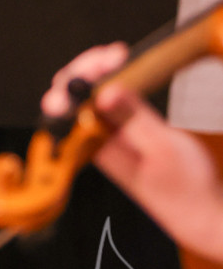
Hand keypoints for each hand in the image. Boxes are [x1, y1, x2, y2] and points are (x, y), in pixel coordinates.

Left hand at [43, 43, 222, 259]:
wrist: (202, 214)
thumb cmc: (187, 189)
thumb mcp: (164, 148)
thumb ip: (133, 117)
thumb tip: (104, 90)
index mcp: (95, 149)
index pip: (66, 107)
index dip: (80, 77)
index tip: (106, 62)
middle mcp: (94, 141)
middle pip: (72, 95)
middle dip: (89, 68)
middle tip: (116, 54)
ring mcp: (106, 136)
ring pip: (87, 95)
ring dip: (99, 71)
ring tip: (119, 56)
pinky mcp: (120, 132)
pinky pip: (105, 101)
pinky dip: (112, 81)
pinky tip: (123, 68)